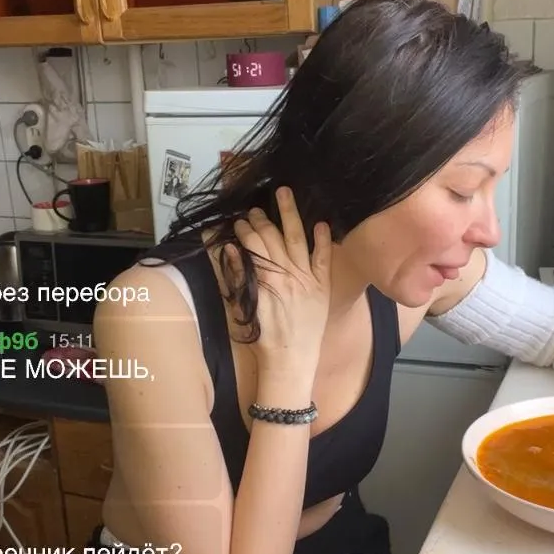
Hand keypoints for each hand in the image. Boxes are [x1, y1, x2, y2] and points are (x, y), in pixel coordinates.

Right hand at [228, 186, 331, 373]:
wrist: (291, 360)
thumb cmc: (265, 337)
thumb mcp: (244, 307)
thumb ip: (237, 277)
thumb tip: (229, 249)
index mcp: (267, 278)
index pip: (254, 244)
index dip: (244, 230)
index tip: (238, 222)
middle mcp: (289, 273)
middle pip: (273, 237)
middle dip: (262, 220)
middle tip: (254, 209)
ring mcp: (308, 278)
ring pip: (298, 238)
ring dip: (291, 215)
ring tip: (285, 194)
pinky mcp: (323, 286)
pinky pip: (324, 258)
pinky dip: (323, 240)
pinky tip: (321, 223)